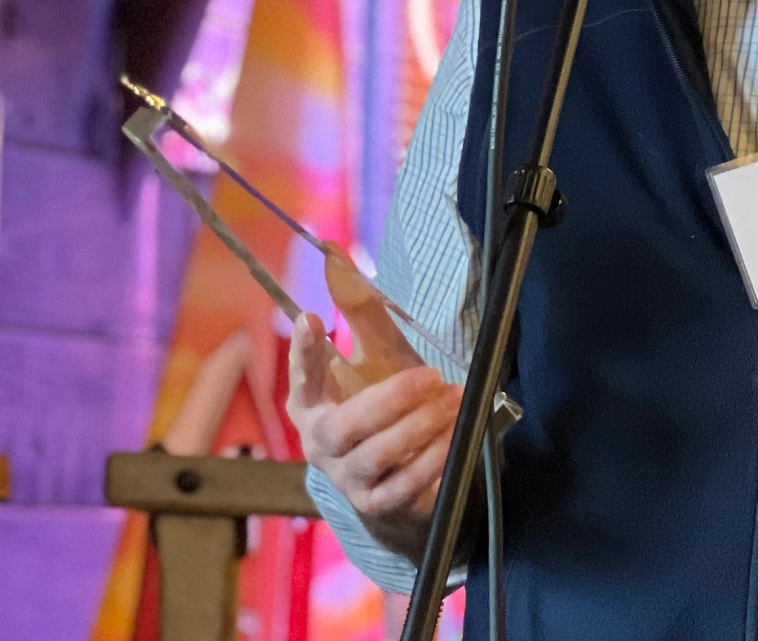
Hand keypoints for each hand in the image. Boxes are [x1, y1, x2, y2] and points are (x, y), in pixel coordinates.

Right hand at [287, 312, 462, 558]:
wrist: (403, 472)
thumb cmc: (383, 401)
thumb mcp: (376, 354)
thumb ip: (359, 309)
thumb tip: (333, 252)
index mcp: (312, 405)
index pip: (301, 377)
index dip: (303, 352)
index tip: (310, 318)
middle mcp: (321, 445)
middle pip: (343, 426)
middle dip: (389, 399)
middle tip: (431, 375)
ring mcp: (347, 480)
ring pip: (375, 456)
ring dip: (418, 427)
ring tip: (452, 399)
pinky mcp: (378, 505)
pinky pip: (404, 486)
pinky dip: (433, 459)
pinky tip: (455, 434)